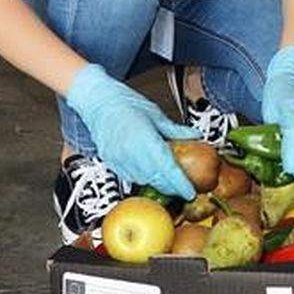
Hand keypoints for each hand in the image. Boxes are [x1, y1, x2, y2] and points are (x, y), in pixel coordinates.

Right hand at [66, 64, 199, 197]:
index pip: (167, 168)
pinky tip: (150, 171)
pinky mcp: (111, 162)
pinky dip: (143, 177)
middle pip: (156, 178)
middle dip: (172, 187)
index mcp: (144, 139)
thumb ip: (176, 130)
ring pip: (144, 180)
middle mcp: (130, 152)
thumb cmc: (125, 103)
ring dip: (158, 183)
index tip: (190, 192)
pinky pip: (130, 177)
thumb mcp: (156, 114)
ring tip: (169, 179)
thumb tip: (195, 135)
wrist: (98, 101)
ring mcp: (118, 159)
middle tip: (184, 186)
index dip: (180, 184)